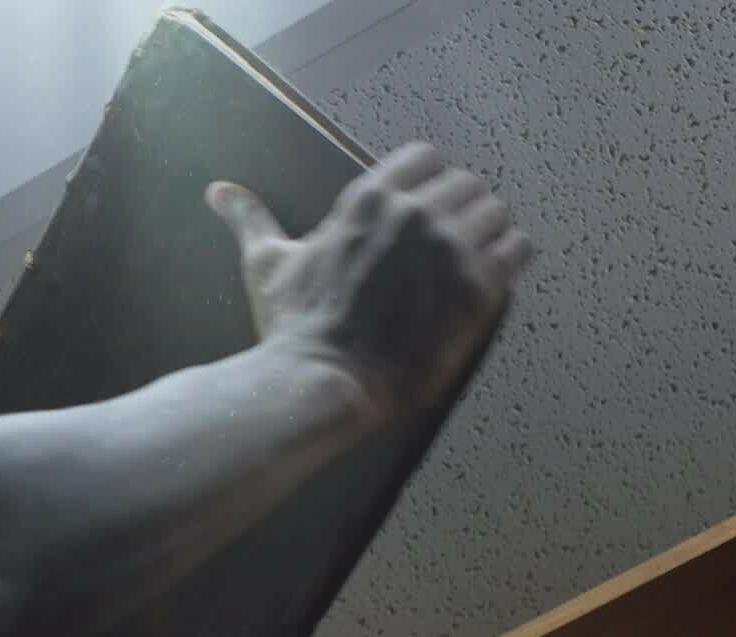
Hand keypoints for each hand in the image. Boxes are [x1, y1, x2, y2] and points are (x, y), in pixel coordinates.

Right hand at [206, 141, 531, 419]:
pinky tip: (493, 279)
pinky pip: (518, 249)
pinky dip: (511, 259)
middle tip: (447, 246)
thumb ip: (249, 218)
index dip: (426, 181)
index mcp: (370, 198)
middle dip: (459, 210)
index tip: (421, 210)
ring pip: (496, 211)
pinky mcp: (478, 289)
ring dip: (488, 232)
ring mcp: (450, 249)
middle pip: (466, 184)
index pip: (425, 156)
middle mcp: (415, 213)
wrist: (324, 381)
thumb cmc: (295, 324)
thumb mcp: (267, 263)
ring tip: (473, 261)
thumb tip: (217, 191)